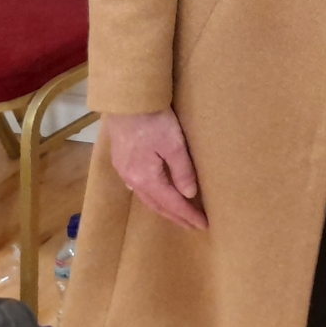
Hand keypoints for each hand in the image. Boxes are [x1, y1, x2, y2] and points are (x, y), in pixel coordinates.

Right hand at [106, 109, 207, 230]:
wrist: (127, 101)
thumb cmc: (153, 120)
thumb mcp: (174, 145)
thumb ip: (182, 171)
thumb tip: (189, 195)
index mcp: (146, 178)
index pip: (171, 204)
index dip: (187, 215)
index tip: (203, 225)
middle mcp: (132, 180)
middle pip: (157, 205)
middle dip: (176, 216)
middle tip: (193, 225)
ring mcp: (124, 171)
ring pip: (147, 197)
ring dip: (164, 208)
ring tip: (179, 214)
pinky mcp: (123, 161)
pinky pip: (140, 187)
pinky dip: (154, 196)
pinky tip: (159, 194)